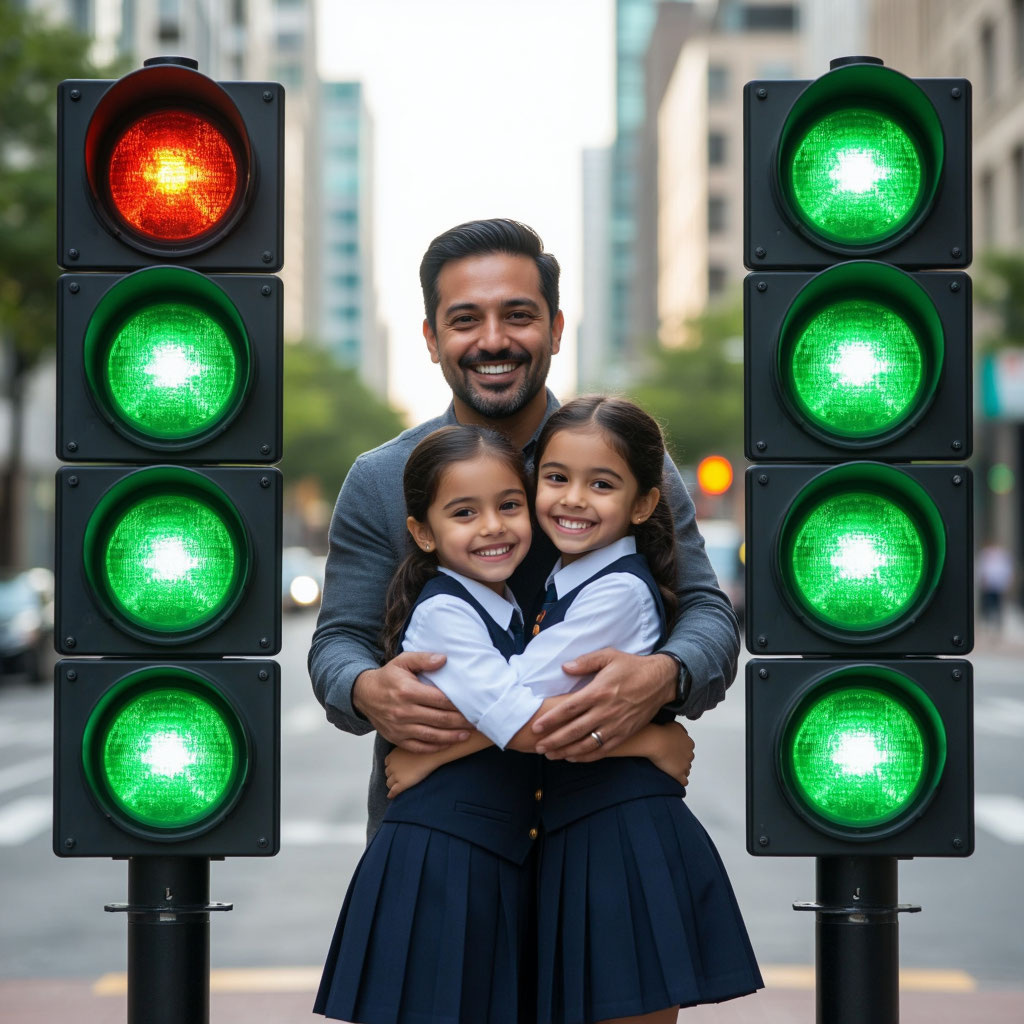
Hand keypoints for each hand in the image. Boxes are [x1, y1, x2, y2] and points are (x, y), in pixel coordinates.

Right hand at [352, 651, 471, 752]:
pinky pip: (420, 747)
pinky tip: (449, 743)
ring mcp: (400, 728)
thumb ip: (423, 659)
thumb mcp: (403, 661)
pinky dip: (436, 747)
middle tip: (477, 721)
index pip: (439, 700)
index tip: (473, 704)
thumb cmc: (388, 677)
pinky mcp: (397, 739)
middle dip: (461, 721)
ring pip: (432, 736)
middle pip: (439, 719)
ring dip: (452, 736)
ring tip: (468, 734)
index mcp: (407, 691)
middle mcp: (403, 711)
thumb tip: (444, 659)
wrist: (363, 695)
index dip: (458, 703)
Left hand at [384, 747, 443, 798]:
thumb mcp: (409, 747)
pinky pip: (393, 791)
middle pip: (387, 773)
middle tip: (400, 776)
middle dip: (392, 774)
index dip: (392, 766)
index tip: (398, 768)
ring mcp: (396, 775)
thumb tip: (404, 756)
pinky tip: (391, 796)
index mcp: (393, 755)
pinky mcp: (402, 784)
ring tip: (397, 786)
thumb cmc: (424, 750)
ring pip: (389, 783)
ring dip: (392, 784)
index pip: (387, 763)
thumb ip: (403, 751)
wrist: (431, 756)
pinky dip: (391, 794)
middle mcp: (392, 765)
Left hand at [532, 650, 676, 760]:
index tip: (536, 727)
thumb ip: (585, 661)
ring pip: (587, 744)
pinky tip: (573, 757)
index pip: (570, 708)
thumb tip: (564, 667)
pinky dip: (587, 756)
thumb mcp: (609, 655)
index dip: (552, 719)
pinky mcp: (625, 734)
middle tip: (538, 746)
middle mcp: (606, 711)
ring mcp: (616, 725)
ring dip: (567, 751)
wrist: (661, 681)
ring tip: (550, 755)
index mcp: (599, 691)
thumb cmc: (632, 666)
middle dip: (554, 740)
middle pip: (575, 730)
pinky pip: (603, 750)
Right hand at [650, 722, 694, 786]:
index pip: (688, 750)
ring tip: (668, 769)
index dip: (680, 751)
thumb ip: (681, 730)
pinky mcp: (679, 774)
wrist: (655, 741)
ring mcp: (685, 765)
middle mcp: (690, 754)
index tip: (672, 751)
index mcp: (689, 743)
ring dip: (679, 770)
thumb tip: (683, 733)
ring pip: (686, 770)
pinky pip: (684, 781)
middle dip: (680, 761)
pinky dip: (679, 781)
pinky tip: (673, 779)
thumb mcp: (674, 725)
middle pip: (687, 760)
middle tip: (669, 759)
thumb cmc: (662, 732)